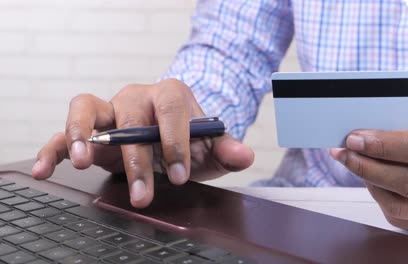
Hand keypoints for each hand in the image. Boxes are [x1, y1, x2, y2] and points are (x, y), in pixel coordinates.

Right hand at [32, 79, 253, 207]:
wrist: (168, 131)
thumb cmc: (188, 139)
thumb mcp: (209, 146)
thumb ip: (226, 149)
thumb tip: (245, 156)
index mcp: (170, 95)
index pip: (172, 111)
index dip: (175, 141)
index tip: (180, 174)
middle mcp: (137, 97)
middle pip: (131, 117)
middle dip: (137, 158)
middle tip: (143, 193)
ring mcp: (110, 110)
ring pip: (87, 109)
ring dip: (83, 133)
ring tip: (85, 161)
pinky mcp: (90, 127)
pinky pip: (65, 132)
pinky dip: (54, 147)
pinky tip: (45, 168)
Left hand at [330, 111, 407, 234]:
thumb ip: (401, 126)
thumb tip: (360, 135)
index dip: (384, 146)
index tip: (355, 140)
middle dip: (369, 168)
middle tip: (345, 154)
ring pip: (401, 206)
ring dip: (371, 184)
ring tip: (357, 164)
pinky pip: (401, 219)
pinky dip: (380, 199)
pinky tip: (375, 181)